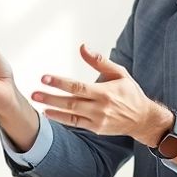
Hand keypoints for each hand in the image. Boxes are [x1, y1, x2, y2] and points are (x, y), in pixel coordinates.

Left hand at [31, 44, 172, 147]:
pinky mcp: (96, 128)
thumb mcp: (119, 73)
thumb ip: (99, 61)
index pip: (78, 87)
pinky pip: (75, 124)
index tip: (45, 78)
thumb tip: (82, 47)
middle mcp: (100, 108)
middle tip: (34, 93)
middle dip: (51, 98)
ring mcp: (97, 120)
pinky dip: (61, 119)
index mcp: (105, 92)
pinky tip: (49, 113)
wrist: (142, 119)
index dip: (60, 83)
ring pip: (71, 115)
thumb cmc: (130, 93)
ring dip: (53, 109)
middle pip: (71, 102)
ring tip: (38, 104)